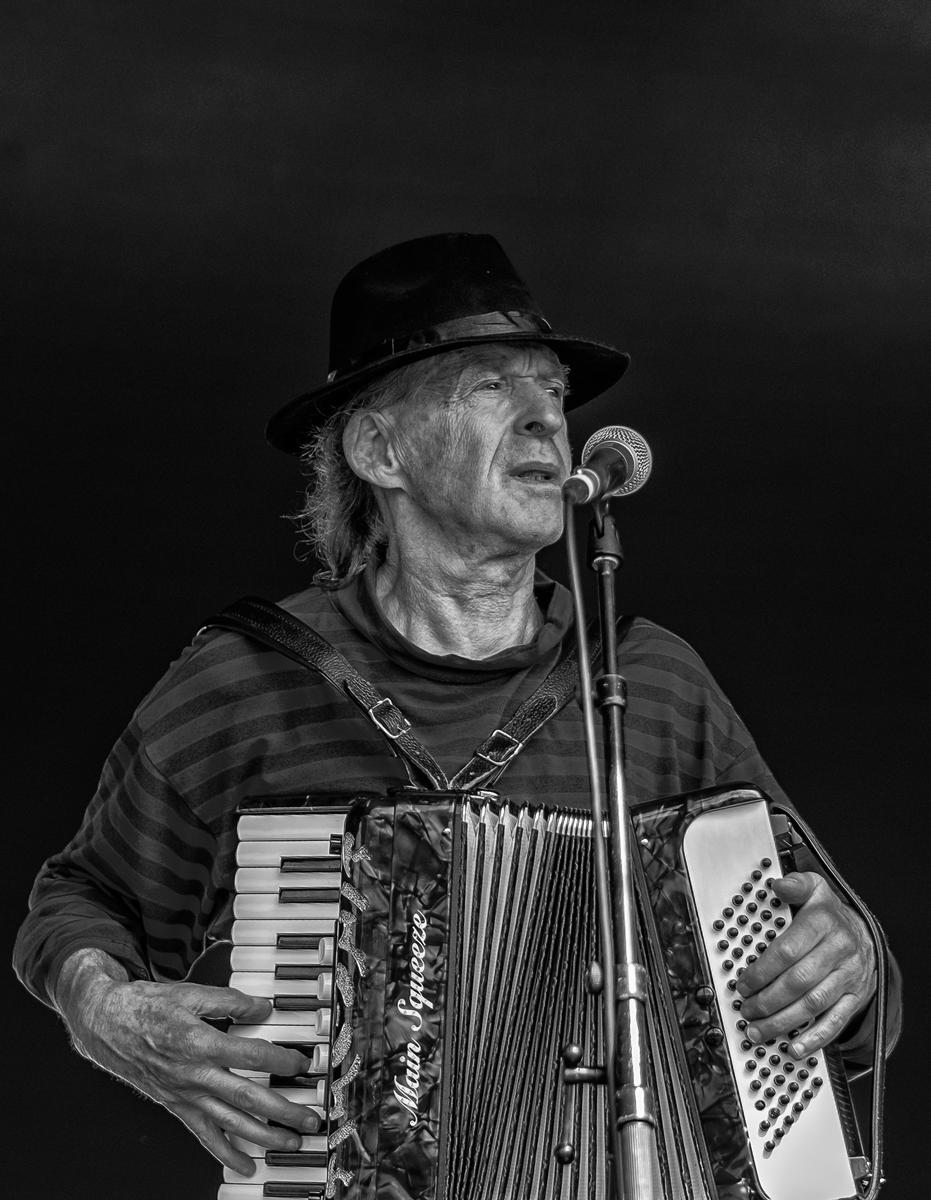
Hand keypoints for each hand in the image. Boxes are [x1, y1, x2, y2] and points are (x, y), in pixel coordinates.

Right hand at [54, 949, 320, 1175]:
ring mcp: (186, 1095)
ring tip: (291, 1143)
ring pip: (230, 1123)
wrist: (107, 1025)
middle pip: (247, 1097)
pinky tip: (245, 1165)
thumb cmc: (147, 1007)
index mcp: (200, 1042)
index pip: (252, 1056)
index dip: (281, 1060)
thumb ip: (229, 1001)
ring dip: (264, 1136)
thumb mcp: (189, 993)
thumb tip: (263, 1007)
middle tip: (310, 1118)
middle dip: (283, 1111)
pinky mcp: (177, 1107)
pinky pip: (204, 1136)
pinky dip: (225, 1154)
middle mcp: (195, 1075)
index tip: (302, 1064)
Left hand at [736, 871, 875, 1057]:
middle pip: (798, 982)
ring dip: (782, 1022)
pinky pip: (836, 1021)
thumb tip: (779, 885)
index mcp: (823, 922)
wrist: (865, 934)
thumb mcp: (814, 890)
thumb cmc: (829, 914)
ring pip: (813, 1004)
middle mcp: (839, 950)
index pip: (788, 950)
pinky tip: (794, 1047)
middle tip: (746, 1009)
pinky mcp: (855, 997)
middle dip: (767, 1000)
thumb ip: (795, 885)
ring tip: (758, 1029)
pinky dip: (814, 1038)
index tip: (743, 982)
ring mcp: (849, 976)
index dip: (762, 970)